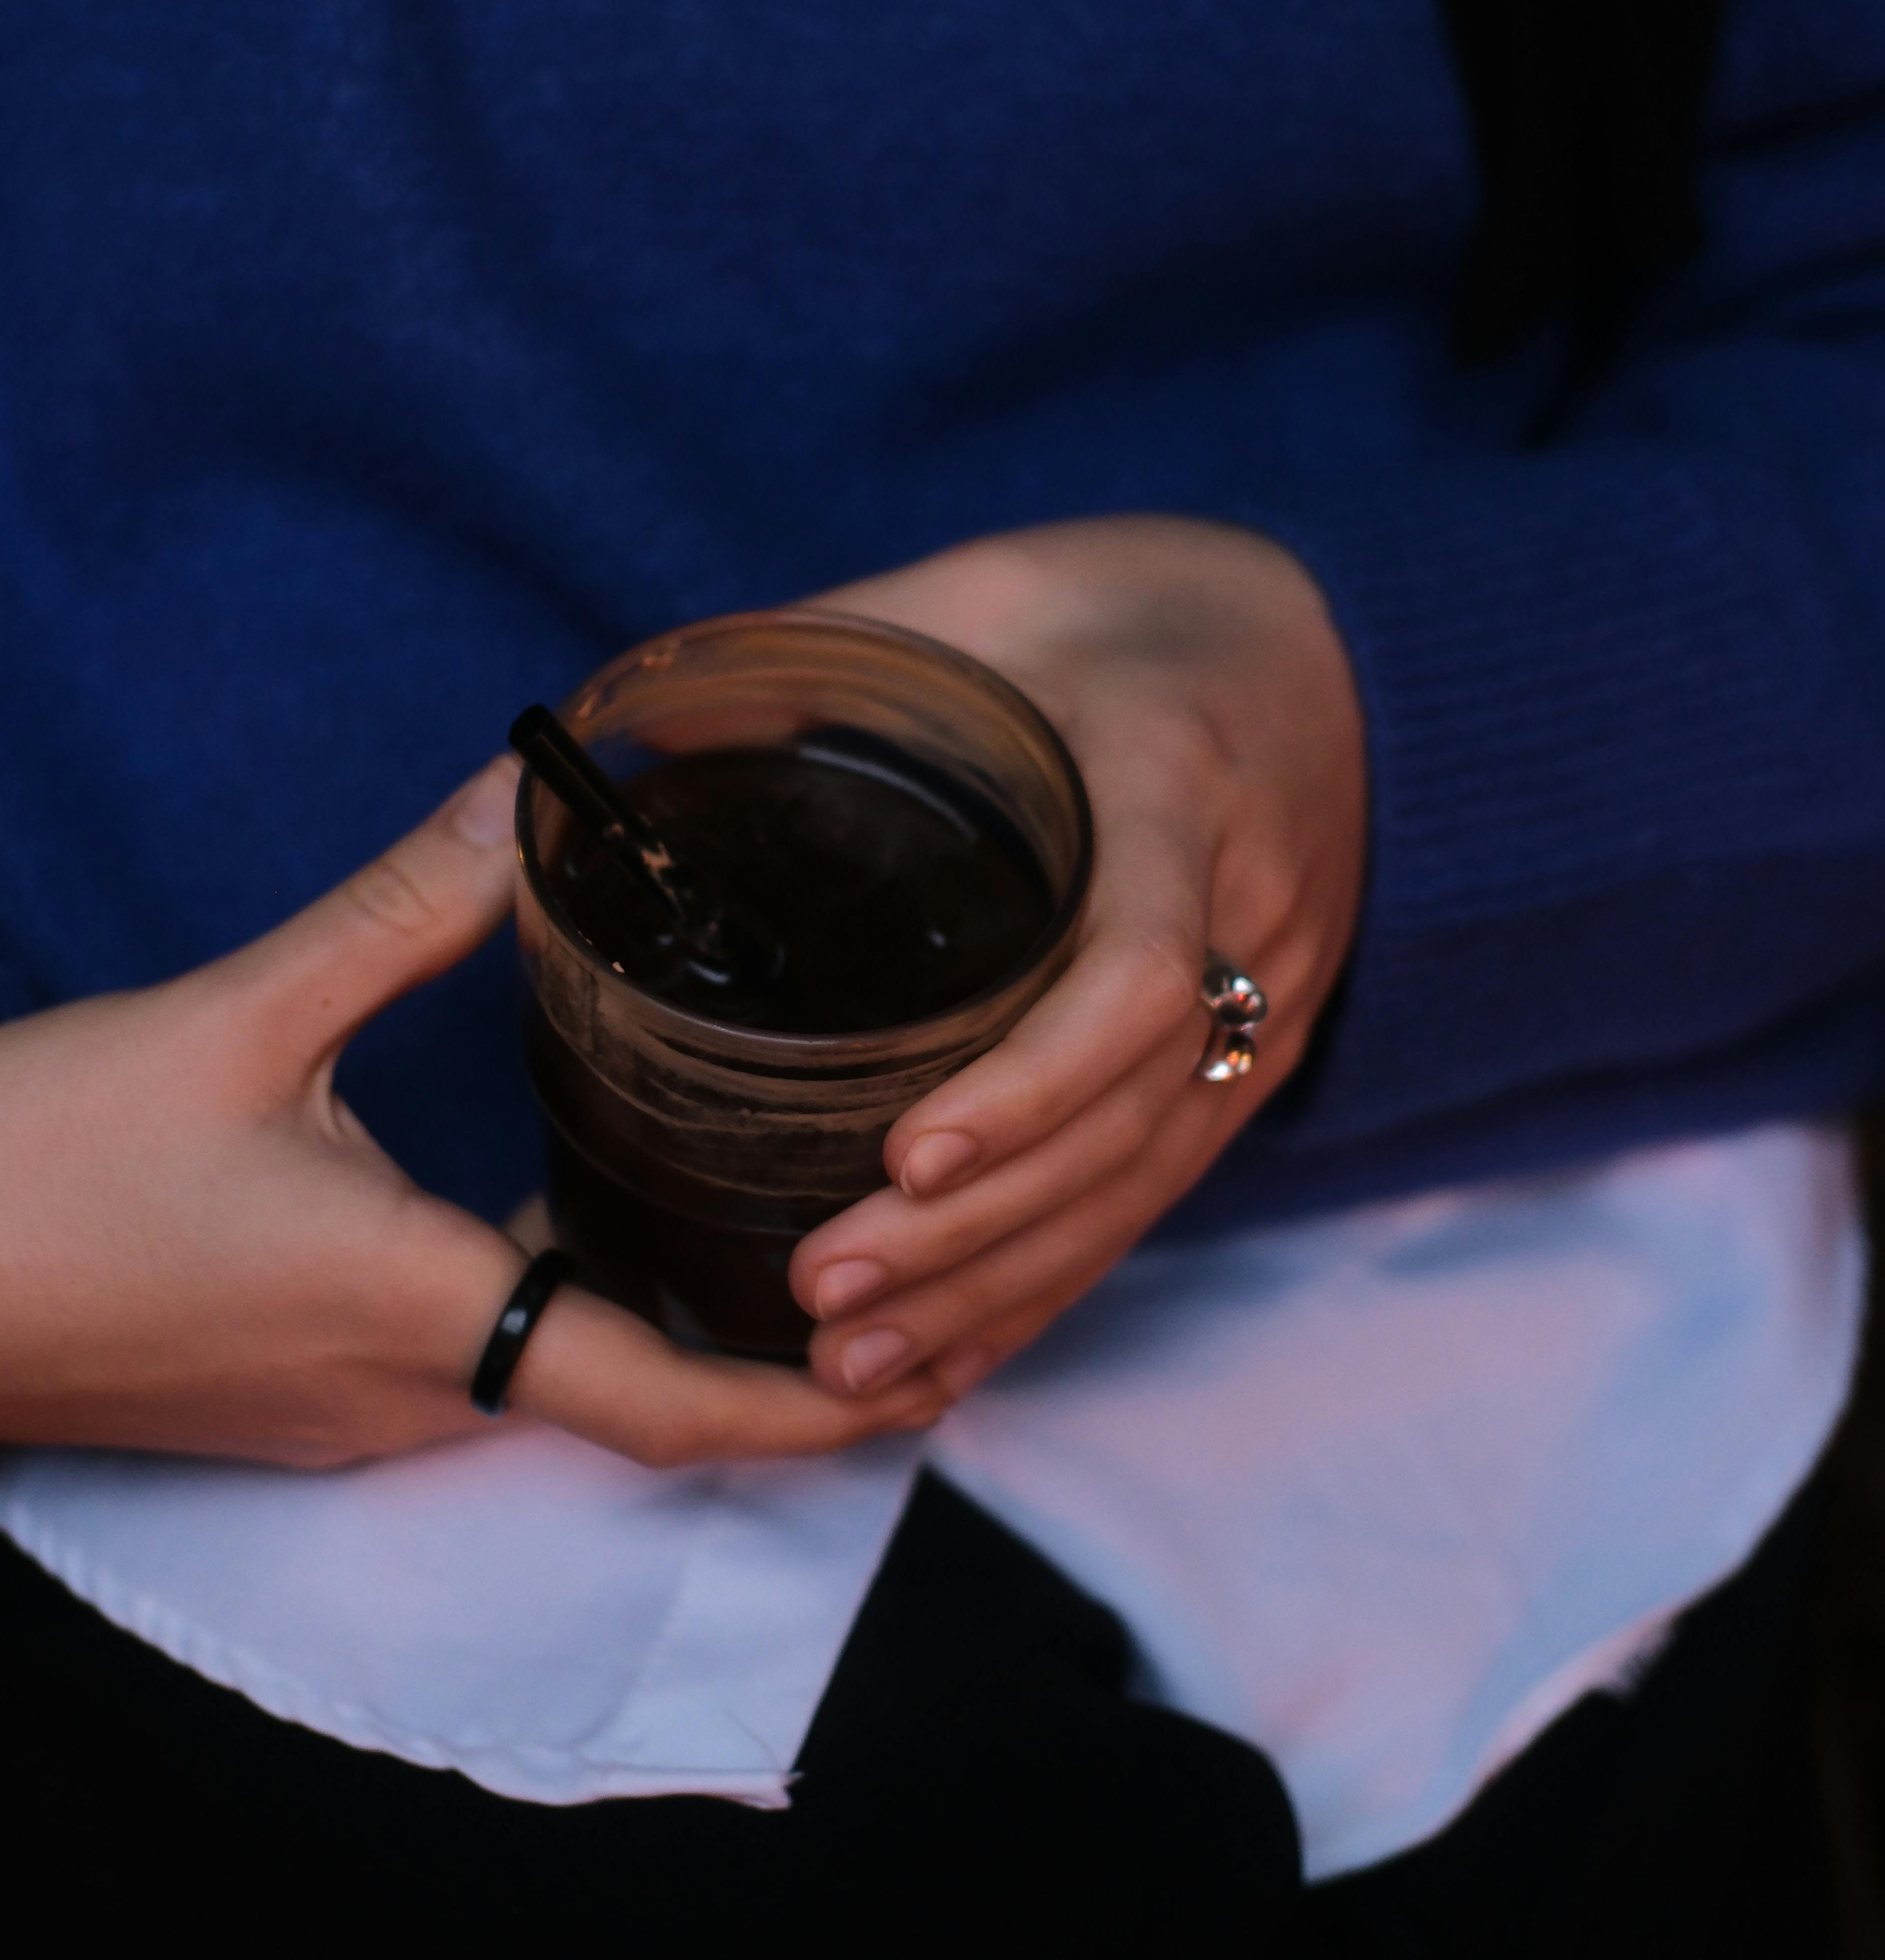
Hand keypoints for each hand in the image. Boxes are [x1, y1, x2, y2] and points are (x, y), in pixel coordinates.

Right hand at [0, 761, 947, 1470]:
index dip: (815, 1412)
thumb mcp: (226, 1022)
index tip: (935, 1367)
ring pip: (552, 1382)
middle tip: (902, 1271)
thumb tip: (530, 800)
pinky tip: (598, 1211)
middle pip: (634, 1401)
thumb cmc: (18, 1166)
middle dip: (775, 1362)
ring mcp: (339, 1413)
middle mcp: (397, 1398)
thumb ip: (400, 915)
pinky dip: (568, 1313)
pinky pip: (470, 1367)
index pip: (667, 1406)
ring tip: (787, 1232)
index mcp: (412, 1313)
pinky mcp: (289, 1395)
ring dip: (671, 1334)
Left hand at [789, 517, 1366, 1401]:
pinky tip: (949, 1359)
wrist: (1332, 643)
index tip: (903, 1152)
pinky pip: (1155, 1190)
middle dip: (976, 1230)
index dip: (1026, 1083)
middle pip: (1128, 1118)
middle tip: (823, 1293)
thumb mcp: (986, 590)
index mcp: (1179, 788)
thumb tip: (627, 732)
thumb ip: (829, 648)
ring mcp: (1265, 1002)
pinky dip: (1050, 1284)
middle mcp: (1248, 916)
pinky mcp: (1251, 1057)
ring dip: (1000, 1287)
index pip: (1136, 973)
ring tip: (852, 1369)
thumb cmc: (1130, 605)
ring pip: (1143, 1181)